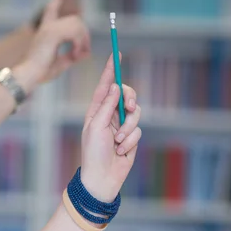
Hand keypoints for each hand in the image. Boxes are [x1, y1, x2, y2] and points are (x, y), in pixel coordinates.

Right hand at [15, 0, 90, 89]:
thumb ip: (73, 56)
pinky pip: (75, 32)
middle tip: (84, 52)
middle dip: (84, 34)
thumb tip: (86, 53)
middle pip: (74, 19)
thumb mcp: (60, 64)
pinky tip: (74, 55)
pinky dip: (79, 44)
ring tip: (76, 55)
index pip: (52, 8)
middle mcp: (47, 26)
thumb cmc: (40, 72)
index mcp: (45, 31)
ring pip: (77, 24)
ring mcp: (49, 27)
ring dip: (82, 41)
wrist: (28, 75)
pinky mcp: (52, 33)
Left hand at [79, 53, 141, 202]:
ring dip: (129, 128)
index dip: (111, 69)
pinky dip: (131, 141)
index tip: (117, 52)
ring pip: (135, 114)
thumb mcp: (97, 126)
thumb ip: (107, 106)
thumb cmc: (93, 153)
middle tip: (130, 106)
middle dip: (130, 99)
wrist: (102, 178)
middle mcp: (109, 115)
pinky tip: (121, 151)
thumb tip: (115, 86)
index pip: (105, 85)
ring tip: (119, 141)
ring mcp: (121, 126)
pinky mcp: (131, 138)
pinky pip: (138, 131)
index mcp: (96, 110)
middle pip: (126, 95)